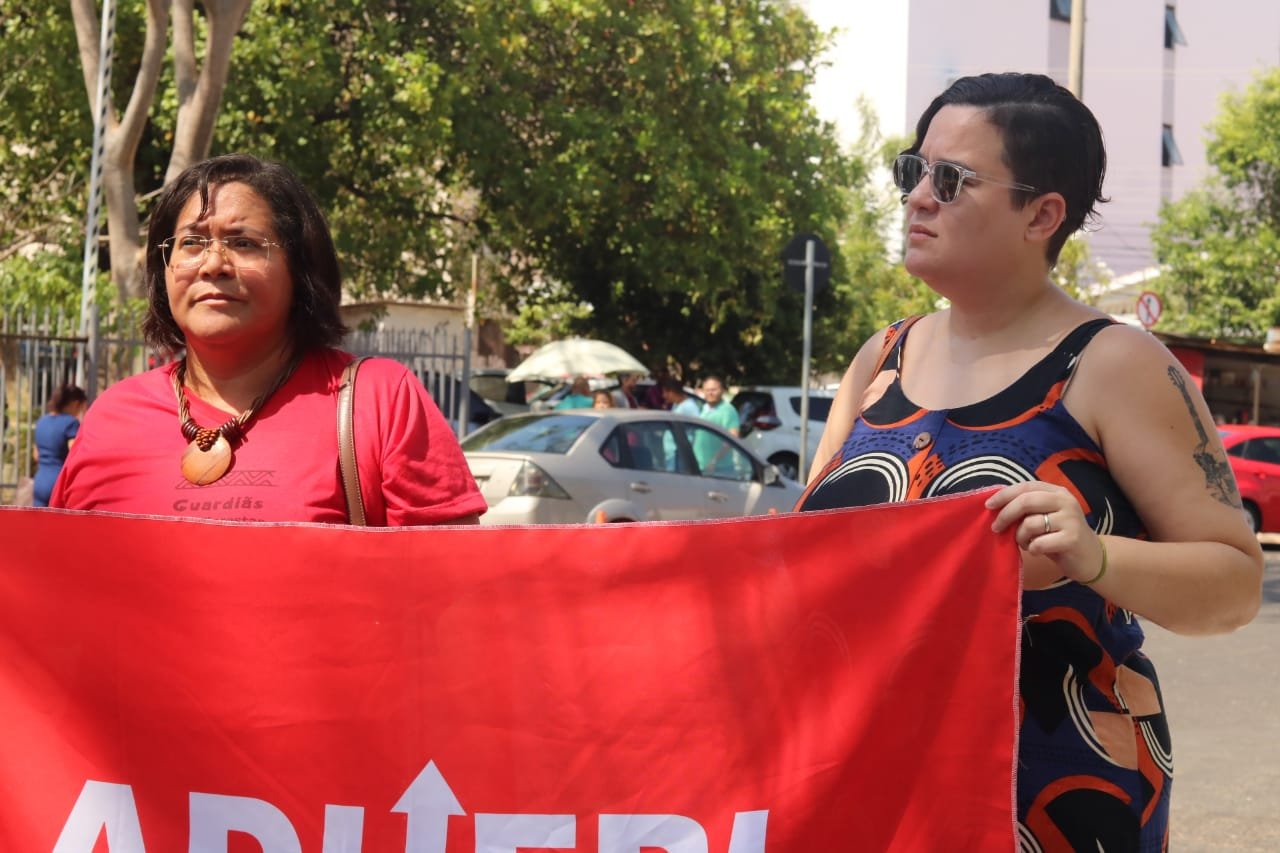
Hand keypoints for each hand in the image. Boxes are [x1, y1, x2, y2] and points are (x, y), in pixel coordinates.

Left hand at [985, 482, 1106, 588]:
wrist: (1091, 557)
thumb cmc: (1060, 536)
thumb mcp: (1044, 517)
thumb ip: (1027, 509)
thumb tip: (995, 506)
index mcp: (1057, 492)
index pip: (1025, 487)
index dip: (1004, 495)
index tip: (988, 506)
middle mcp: (1065, 501)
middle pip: (1026, 501)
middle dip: (1006, 515)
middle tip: (996, 528)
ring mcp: (1071, 519)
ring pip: (1030, 524)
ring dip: (1020, 536)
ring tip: (1026, 543)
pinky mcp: (1072, 539)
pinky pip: (1039, 542)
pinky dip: (1032, 548)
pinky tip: (1037, 550)